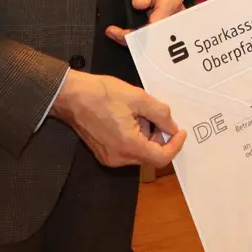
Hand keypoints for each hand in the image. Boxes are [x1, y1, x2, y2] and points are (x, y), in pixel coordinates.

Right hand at [50, 69, 186, 167]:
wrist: (71, 95)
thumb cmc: (100, 94)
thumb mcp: (138, 98)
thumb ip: (161, 114)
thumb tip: (172, 126)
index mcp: (129, 145)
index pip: (161, 157)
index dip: (175, 145)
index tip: (180, 132)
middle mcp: (119, 157)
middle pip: (150, 155)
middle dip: (157, 135)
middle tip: (152, 113)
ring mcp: (109, 157)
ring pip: (139, 151)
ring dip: (145, 134)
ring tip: (135, 112)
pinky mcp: (103, 152)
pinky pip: (127, 149)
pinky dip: (134, 136)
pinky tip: (126, 117)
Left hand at [106, 0, 184, 45]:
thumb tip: (140, 5)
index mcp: (170, 3)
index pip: (155, 27)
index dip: (137, 34)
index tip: (121, 33)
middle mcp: (174, 15)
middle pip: (156, 39)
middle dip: (135, 41)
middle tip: (116, 34)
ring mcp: (172, 22)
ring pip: (156, 42)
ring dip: (136, 41)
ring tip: (117, 33)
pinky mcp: (167, 26)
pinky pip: (155, 38)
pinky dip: (140, 38)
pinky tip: (125, 34)